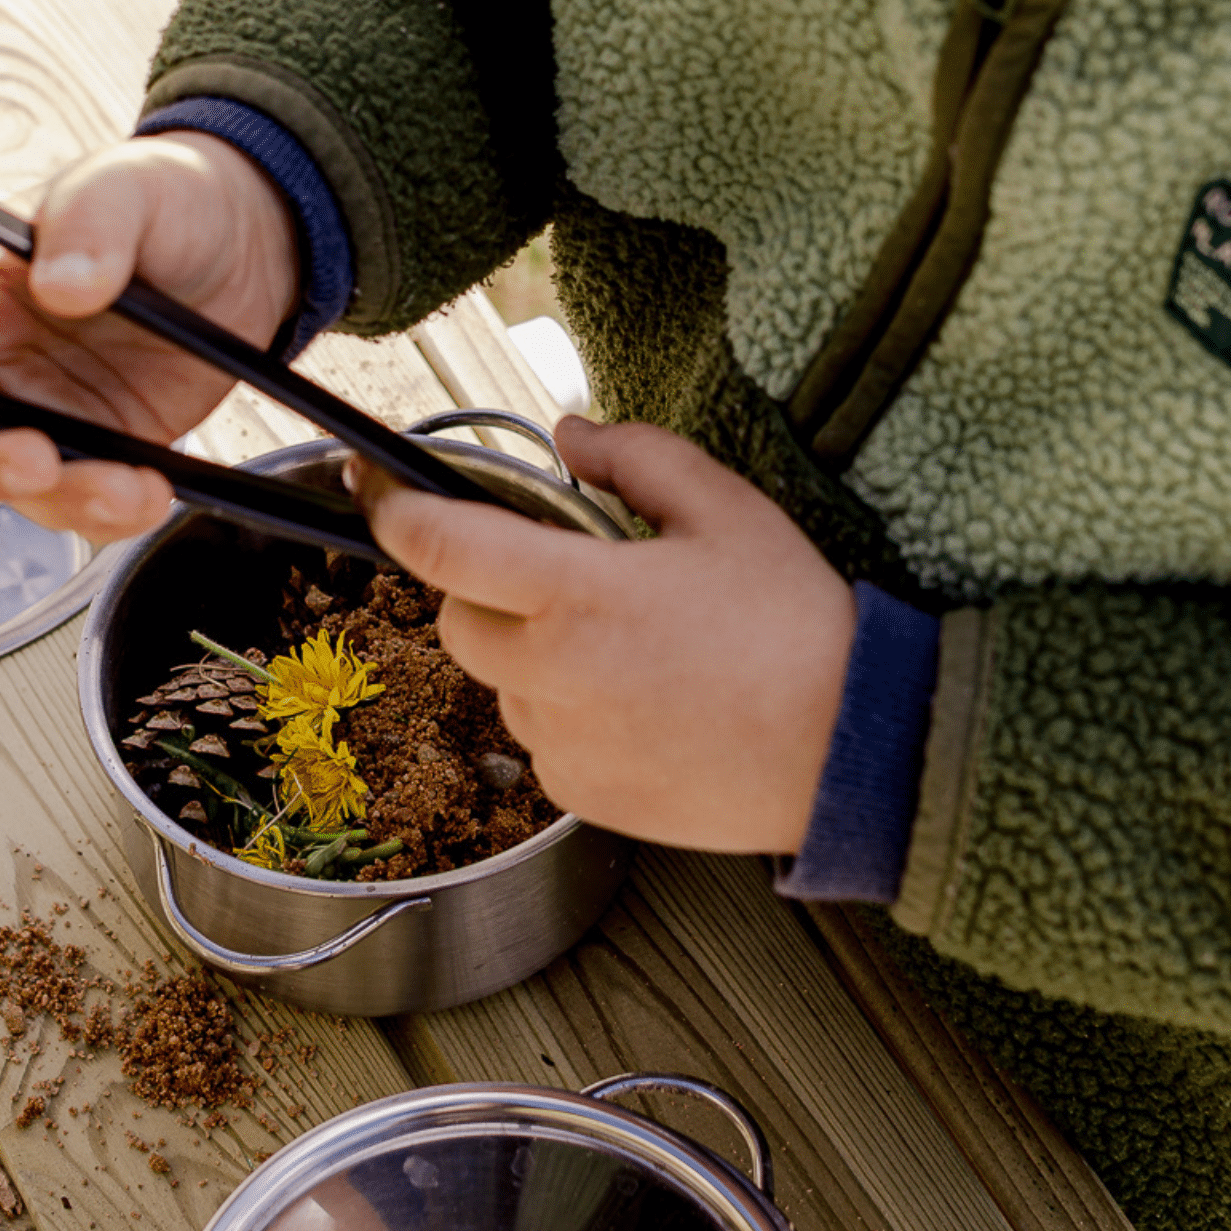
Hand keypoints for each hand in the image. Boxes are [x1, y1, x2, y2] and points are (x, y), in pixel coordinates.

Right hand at [0, 133, 299, 540]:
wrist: (245, 240)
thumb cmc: (161, 197)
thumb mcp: (126, 187)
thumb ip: (89, 224)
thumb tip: (60, 284)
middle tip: (32, 462)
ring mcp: (41, 412)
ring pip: (12, 486)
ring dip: (57, 499)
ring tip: (122, 487)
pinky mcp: (98, 446)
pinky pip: (84, 498)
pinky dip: (111, 512)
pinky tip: (150, 493)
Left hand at [350, 418, 855, 853]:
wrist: (853, 752)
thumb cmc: (795, 625)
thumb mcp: (725, 511)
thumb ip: (636, 457)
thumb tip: (567, 434)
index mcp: (577, 594)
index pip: (441, 547)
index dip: (394, 513)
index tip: (377, 491)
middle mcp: (553, 675)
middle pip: (458, 620)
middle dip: (487, 591)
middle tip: (565, 581)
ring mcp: (562, 744)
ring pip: (501, 685)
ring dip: (533, 658)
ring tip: (628, 651)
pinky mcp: (582, 796)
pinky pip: (540, 741)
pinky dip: (567, 716)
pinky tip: (642, 704)